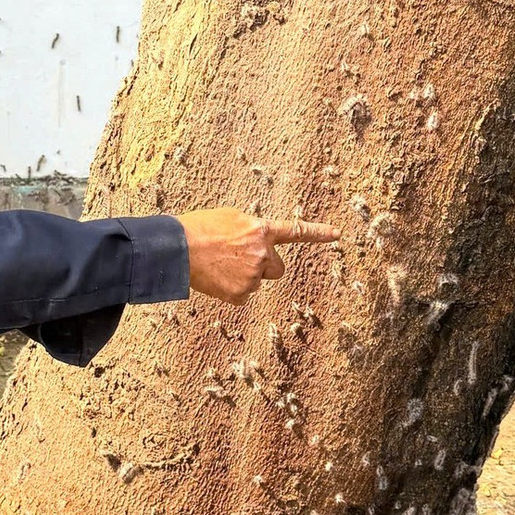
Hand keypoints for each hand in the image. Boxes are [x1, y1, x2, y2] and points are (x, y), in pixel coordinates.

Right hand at [177, 209, 339, 305]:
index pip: (296, 231)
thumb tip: (257, 242)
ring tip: (218, 266)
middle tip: (240, 261)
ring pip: (255, 282)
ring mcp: (253, 276)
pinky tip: (215, 278)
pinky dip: (230, 290)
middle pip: (277, 269)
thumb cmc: (199, 229)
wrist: (177, 249)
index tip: (337, 234)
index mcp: (261, 230)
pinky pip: (242, 295)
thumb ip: (251, 230)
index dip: (318, 232)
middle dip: (265, 267)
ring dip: (242, 277)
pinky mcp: (240, 294)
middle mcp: (262, 253)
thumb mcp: (230, 218)